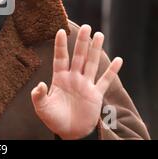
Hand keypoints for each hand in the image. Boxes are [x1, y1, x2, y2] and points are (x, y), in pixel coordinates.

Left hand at [31, 25, 122, 139]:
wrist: (69, 132)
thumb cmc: (54, 119)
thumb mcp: (42, 108)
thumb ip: (38, 96)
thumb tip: (40, 84)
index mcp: (59, 78)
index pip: (60, 58)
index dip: (60, 45)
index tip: (60, 31)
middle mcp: (74, 78)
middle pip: (79, 56)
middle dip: (82, 42)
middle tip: (86, 27)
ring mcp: (85, 85)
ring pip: (92, 64)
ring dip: (95, 50)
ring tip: (99, 34)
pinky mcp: (96, 95)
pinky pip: (105, 81)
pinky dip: (112, 71)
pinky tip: (118, 60)